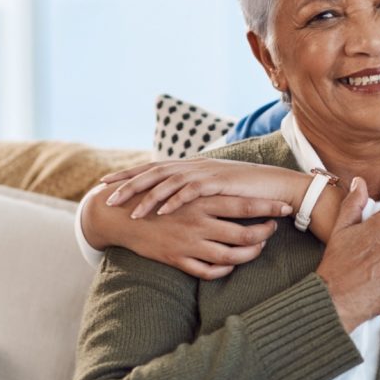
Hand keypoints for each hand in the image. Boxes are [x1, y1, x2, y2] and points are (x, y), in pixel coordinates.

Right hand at [83, 190, 292, 279]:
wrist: (122, 215)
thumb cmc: (158, 197)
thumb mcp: (183, 186)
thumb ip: (208, 186)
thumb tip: (233, 180)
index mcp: (202, 200)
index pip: (245, 204)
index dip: (269, 208)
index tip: (286, 208)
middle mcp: (199, 222)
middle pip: (244, 233)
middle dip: (265, 233)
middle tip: (273, 230)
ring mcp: (189, 243)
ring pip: (231, 256)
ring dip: (250, 253)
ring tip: (257, 247)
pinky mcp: (177, 259)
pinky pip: (208, 271)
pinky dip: (225, 269)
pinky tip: (232, 263)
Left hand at [100, 159, 307, 218]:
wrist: (273, 185)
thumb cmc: (245, 190)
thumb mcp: (213, 189)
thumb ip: (193, 188)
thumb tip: (173, 197)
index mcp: (189, 166)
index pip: (152, 168)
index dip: (128, 175)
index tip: (106, 183)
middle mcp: (193, 165)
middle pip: (152, 172)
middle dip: (128, 184)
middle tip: (106, 196)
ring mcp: (204, 173)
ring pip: (167, 182)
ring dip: (147, 197)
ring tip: (129, 212)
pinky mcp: (216, 183)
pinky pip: (189, 192)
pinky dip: (173, 201)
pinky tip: (159, 213)